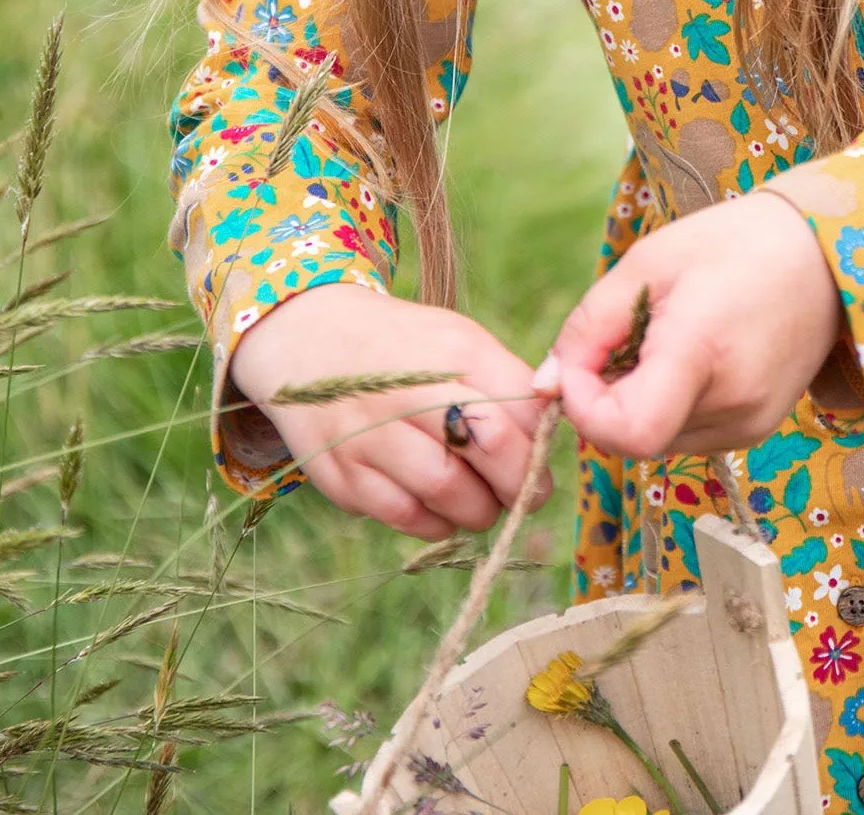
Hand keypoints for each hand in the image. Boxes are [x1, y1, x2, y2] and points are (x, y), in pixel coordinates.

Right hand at [229, 285, 549, 539]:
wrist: (308, 341)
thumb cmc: (406, 349)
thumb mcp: (460, 342)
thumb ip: (509, 384)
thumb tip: (555, 433)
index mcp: (450, 351)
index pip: (519, 409)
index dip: (541, 446)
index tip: (542, 459)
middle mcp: (407, 389)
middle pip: (490, 449)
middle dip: (521, 484)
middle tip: (526, 491)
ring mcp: (368, 435)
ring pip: (449, 494)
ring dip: (480, 509)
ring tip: (481, 497)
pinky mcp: (340, 476)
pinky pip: (406, 518)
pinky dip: (435, 522)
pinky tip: (438, 503)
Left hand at [534, 191, 844, 457]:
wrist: (824, 253)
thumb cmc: (732, 244)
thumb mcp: (647, 263)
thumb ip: (589, 328)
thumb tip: (546, 386)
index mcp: (701, 353)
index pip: (627, 432)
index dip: (584, 408)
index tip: (577, 365)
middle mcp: (732, 404)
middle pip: (633, 438)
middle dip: (605, 399)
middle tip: (619, 340)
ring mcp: (751, 424)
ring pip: (657, 441)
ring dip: (637, 403)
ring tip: (661, 340)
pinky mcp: (759, 429)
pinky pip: (688, 435)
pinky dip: (669, 406)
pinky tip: (688, 358)